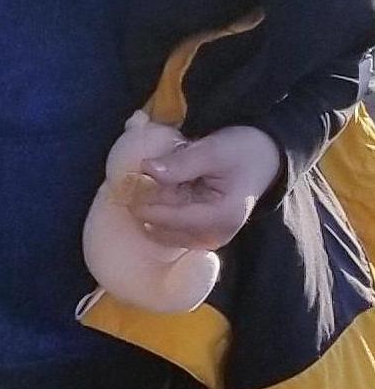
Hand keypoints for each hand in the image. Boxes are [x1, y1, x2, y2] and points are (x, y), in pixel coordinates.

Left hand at [137, 125, 282, 250]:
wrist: (262, 157)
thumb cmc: (240, 151)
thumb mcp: (213, 150)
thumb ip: (182, 163)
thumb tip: (147, 169)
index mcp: (223, 216)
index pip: (176, 219)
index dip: (148, 206)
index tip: (125, 190)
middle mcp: (217, 234)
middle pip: (168, 230)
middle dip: (145, 210)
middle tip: (125, 189)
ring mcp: (209, 238)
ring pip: (166, 234)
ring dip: (149, 215)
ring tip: (136, 191)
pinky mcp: (202, 234)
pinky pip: (171, 231)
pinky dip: (157, 216)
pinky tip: (149, 197)